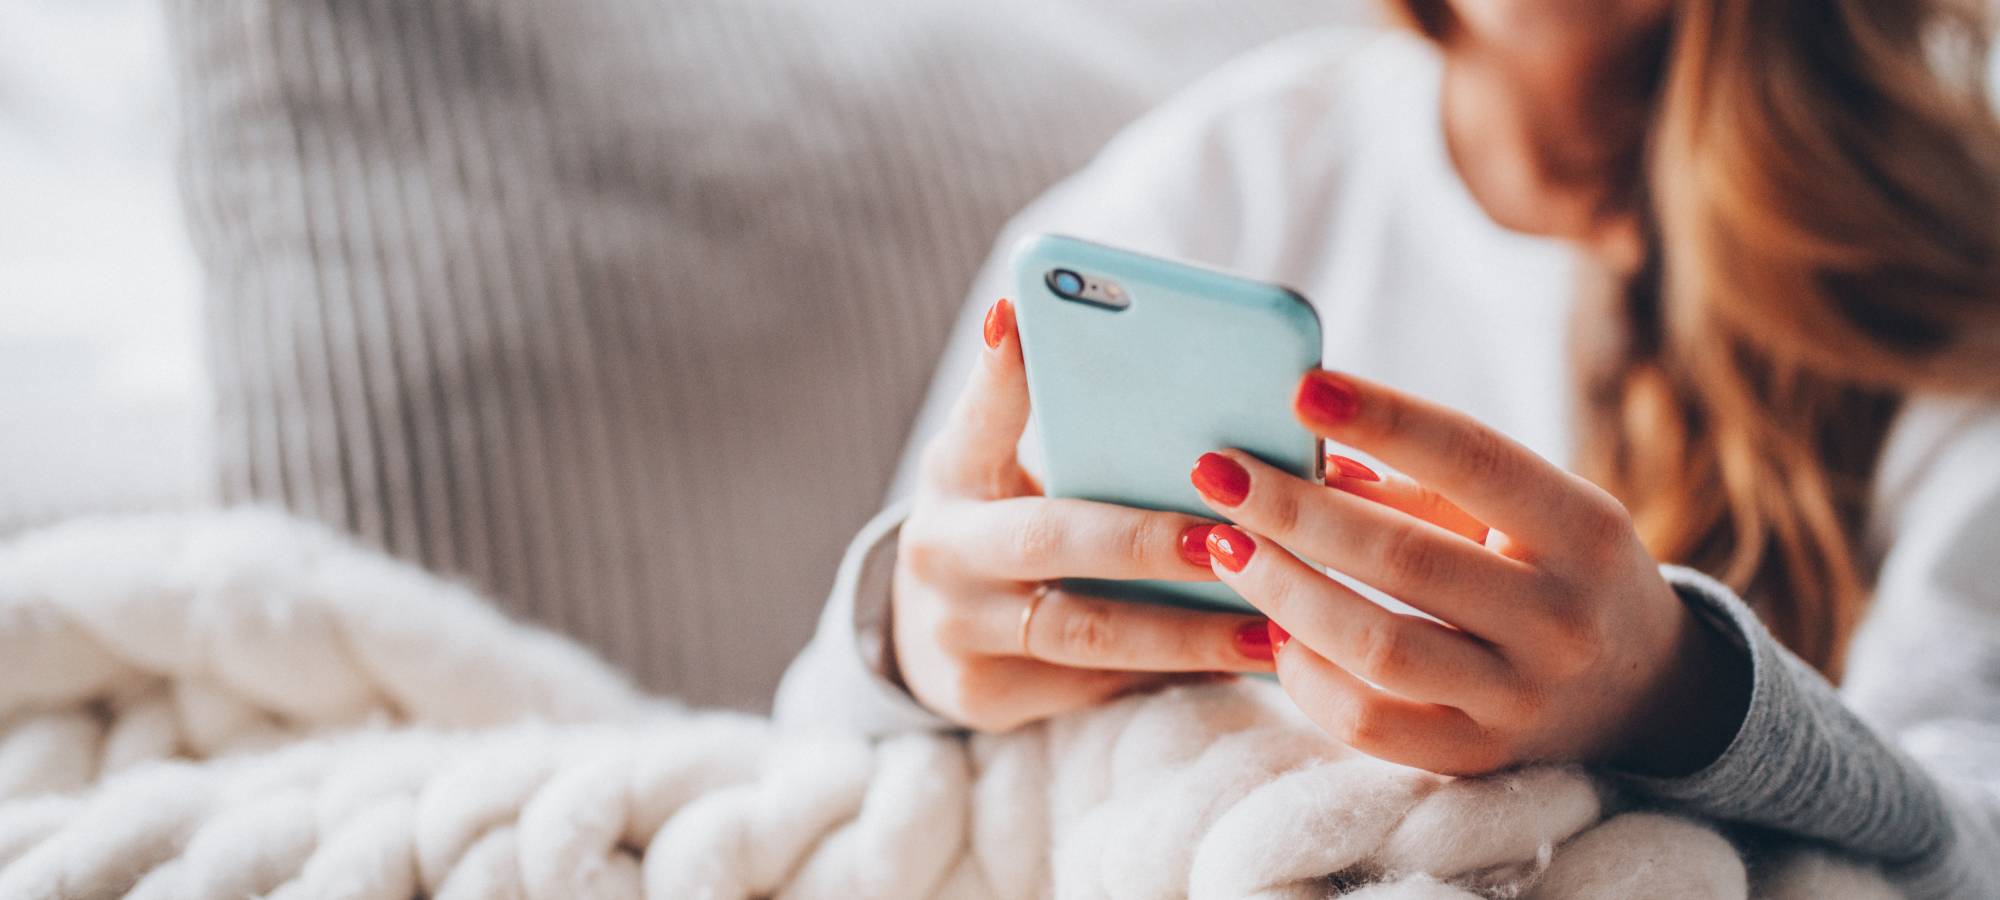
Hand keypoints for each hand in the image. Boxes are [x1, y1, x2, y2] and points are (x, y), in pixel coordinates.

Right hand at [889, 299, 1277, 731]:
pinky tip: (1244, 663)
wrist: (930, 630)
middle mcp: (943, 547)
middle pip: (1051, 538)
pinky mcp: (984, 697)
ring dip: (1185, 632)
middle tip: (1228, 538)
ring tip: (1268, 626)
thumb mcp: (1007, 463)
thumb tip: (1186, 378)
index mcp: (953, 470)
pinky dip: (1175, 674)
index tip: (1020, 314)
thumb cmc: (1007, 519)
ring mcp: (958, 629)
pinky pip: (1098, 687)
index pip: (979, 413)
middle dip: (1146, 541)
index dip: (1000, 370)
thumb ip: (1066, 422)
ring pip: (1087, 631)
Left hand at [1190, 370, 1749, 775]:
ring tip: (1224, 546)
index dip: (1385, 419)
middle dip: (1294, 510)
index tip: (1299, 388)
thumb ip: (1427, 485)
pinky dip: (1307, 676)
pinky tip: (1273, 632)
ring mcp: (1521, 699)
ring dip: (1285, 591)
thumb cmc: (1555, 568)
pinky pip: (1371, 725)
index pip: (1473, 459)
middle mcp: (1562, 618)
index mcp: (1583, 529)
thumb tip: (1310, 456)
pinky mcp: (1478, 760)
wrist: (1641, 692)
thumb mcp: (1528, 512)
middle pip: (1404, 559)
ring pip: (1379, 647)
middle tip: (1216, 472)